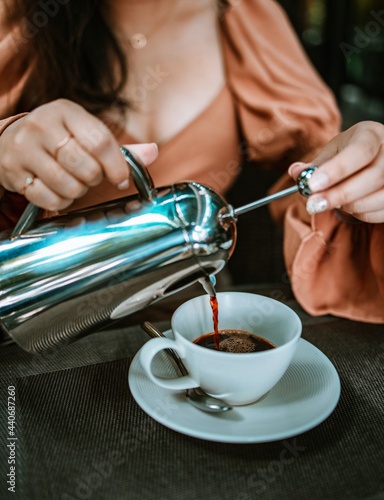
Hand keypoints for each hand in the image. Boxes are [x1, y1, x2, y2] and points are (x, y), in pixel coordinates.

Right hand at [0, 99, 157, 210]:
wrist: (9, 140)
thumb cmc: (58, 139)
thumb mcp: (86, 134)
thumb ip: (119, 148)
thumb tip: (153, 152)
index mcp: (66, 112)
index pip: (100, 142)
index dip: (117, 166)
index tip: (121, 179)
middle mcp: (42, 126)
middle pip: (86, 167)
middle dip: (94, 178)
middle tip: (89, 175)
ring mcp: (23, 149)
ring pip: (67, 185)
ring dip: (77, 191)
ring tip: (73, 181)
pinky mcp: (13, 173)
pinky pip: (48, 198)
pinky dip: (60, 201)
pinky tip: (58, 190)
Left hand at [289, 121, 383, 222]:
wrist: (375, 157)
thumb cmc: (351, 153)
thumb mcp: (333, 151)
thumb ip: (315, 165)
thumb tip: (296, 172)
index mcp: (372, 135)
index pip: (360, 151)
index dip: (336, 170)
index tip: (312, 185)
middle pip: (373, 176)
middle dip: (338, 194)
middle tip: (313, 204)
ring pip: (378, 197)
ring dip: (349, 206)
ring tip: (332, 201)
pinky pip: (381, 212)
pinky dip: (360, 214)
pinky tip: (349, 206)